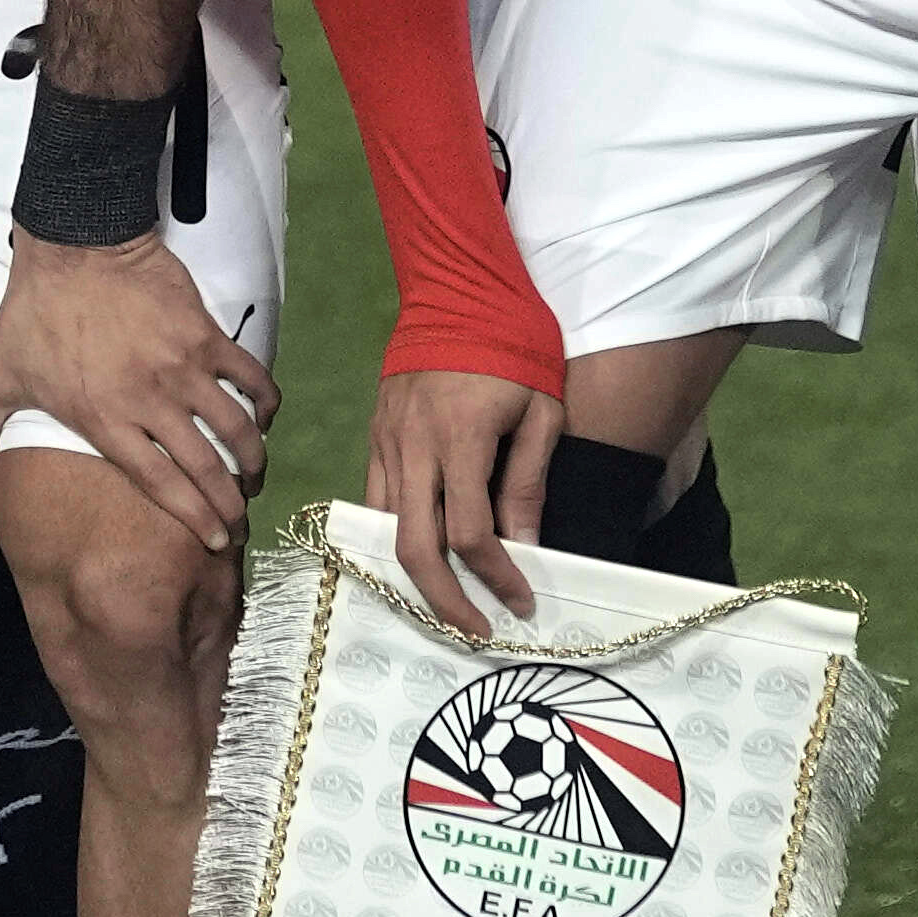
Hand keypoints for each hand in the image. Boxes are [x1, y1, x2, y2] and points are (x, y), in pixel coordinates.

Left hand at [0, 233, 268, 549]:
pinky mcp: (203, 334)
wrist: (72, 245)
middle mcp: (150, 402)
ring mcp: (182, 368)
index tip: (216, 540)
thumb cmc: (31, 313)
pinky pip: (248, 374)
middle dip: (231, 503)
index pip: (161, 484)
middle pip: (206, 467)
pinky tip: (267, 414)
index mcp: (104, 421)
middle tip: (242, 519)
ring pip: (236, 427)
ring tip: (255, 474)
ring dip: (253, 457)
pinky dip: (265, 399)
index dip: (195, 518)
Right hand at [364, 364, 563, 637]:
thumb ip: (528, 480)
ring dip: (413, 574)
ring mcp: (386, 439)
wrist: (459, 288)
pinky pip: (376, 498)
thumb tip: (526, 548)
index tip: (523, 601)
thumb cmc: (515, 346)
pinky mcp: (375, 433)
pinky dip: (394, 533)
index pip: (472, 533)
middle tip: (475, 629)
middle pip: (414, 545)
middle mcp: (413, 445)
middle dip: (443, 599)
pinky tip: (421, 553)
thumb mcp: (542, 410)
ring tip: (446, 603)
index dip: (498, 577)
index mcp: (460, 438)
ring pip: (384, 527)